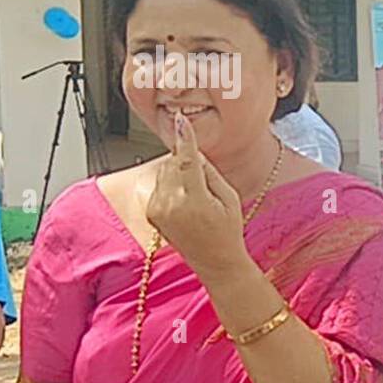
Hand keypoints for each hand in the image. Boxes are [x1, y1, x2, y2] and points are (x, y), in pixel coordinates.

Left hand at [146, 111, 250, 280]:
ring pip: (164, 173)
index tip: (181, 121)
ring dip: (178, 174)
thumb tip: (194, 154)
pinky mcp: (151, 213)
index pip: (186, 161)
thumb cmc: (228, 231)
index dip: (185, 139)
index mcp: (193, 200)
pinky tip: (186, 204)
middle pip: (172, 163)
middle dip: (186, 162)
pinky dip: (171, 186)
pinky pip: (159, 186)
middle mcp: (170, 205)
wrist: (215, 262)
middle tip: (205, 181)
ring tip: (196, 197)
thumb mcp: (230, 199)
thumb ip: (210, 173)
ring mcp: (158, 210)